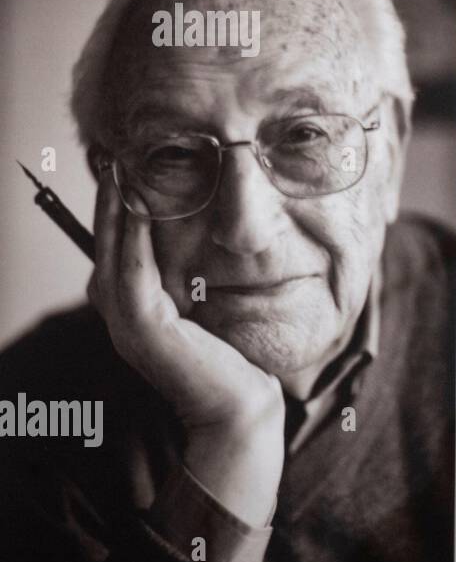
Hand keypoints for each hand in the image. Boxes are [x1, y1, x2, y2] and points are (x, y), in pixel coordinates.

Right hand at [87, 168, 283, 526]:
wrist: (243, 404)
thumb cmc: (236, 358)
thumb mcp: (211, 307)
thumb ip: (195, 279)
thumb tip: (204, 236)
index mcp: (136, 308)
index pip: (118, 247)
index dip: (118, 207)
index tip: (128, 167)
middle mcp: (123, 314)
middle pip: (106, 244)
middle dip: (109, 200)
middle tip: (114, 157)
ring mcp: (127, 323)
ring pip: (111, 253)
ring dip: (114, 209)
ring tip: (120, 170)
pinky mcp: (142, 329)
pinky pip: (129, 272)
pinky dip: (131, 236)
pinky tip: (138, 205)